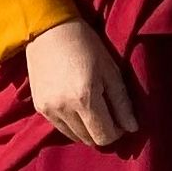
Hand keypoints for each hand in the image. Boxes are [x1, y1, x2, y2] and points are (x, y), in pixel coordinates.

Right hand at [25, 20, 137, 149]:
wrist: (49, 30)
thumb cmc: (86, 46)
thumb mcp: (111, 71)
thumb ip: (122, 103)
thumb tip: (132, 128)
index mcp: (85, 99)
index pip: (105, 136)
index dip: (117, 132)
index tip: (121, 119)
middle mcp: (64, 109)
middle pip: (90, 140)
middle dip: (103, 131)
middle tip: (108, 113)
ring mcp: (49, 110)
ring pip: (75, 136)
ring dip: (87, 129)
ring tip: (92, 108)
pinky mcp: (39, 107)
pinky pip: (60, 127)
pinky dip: (72, 123)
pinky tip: (76, 105)